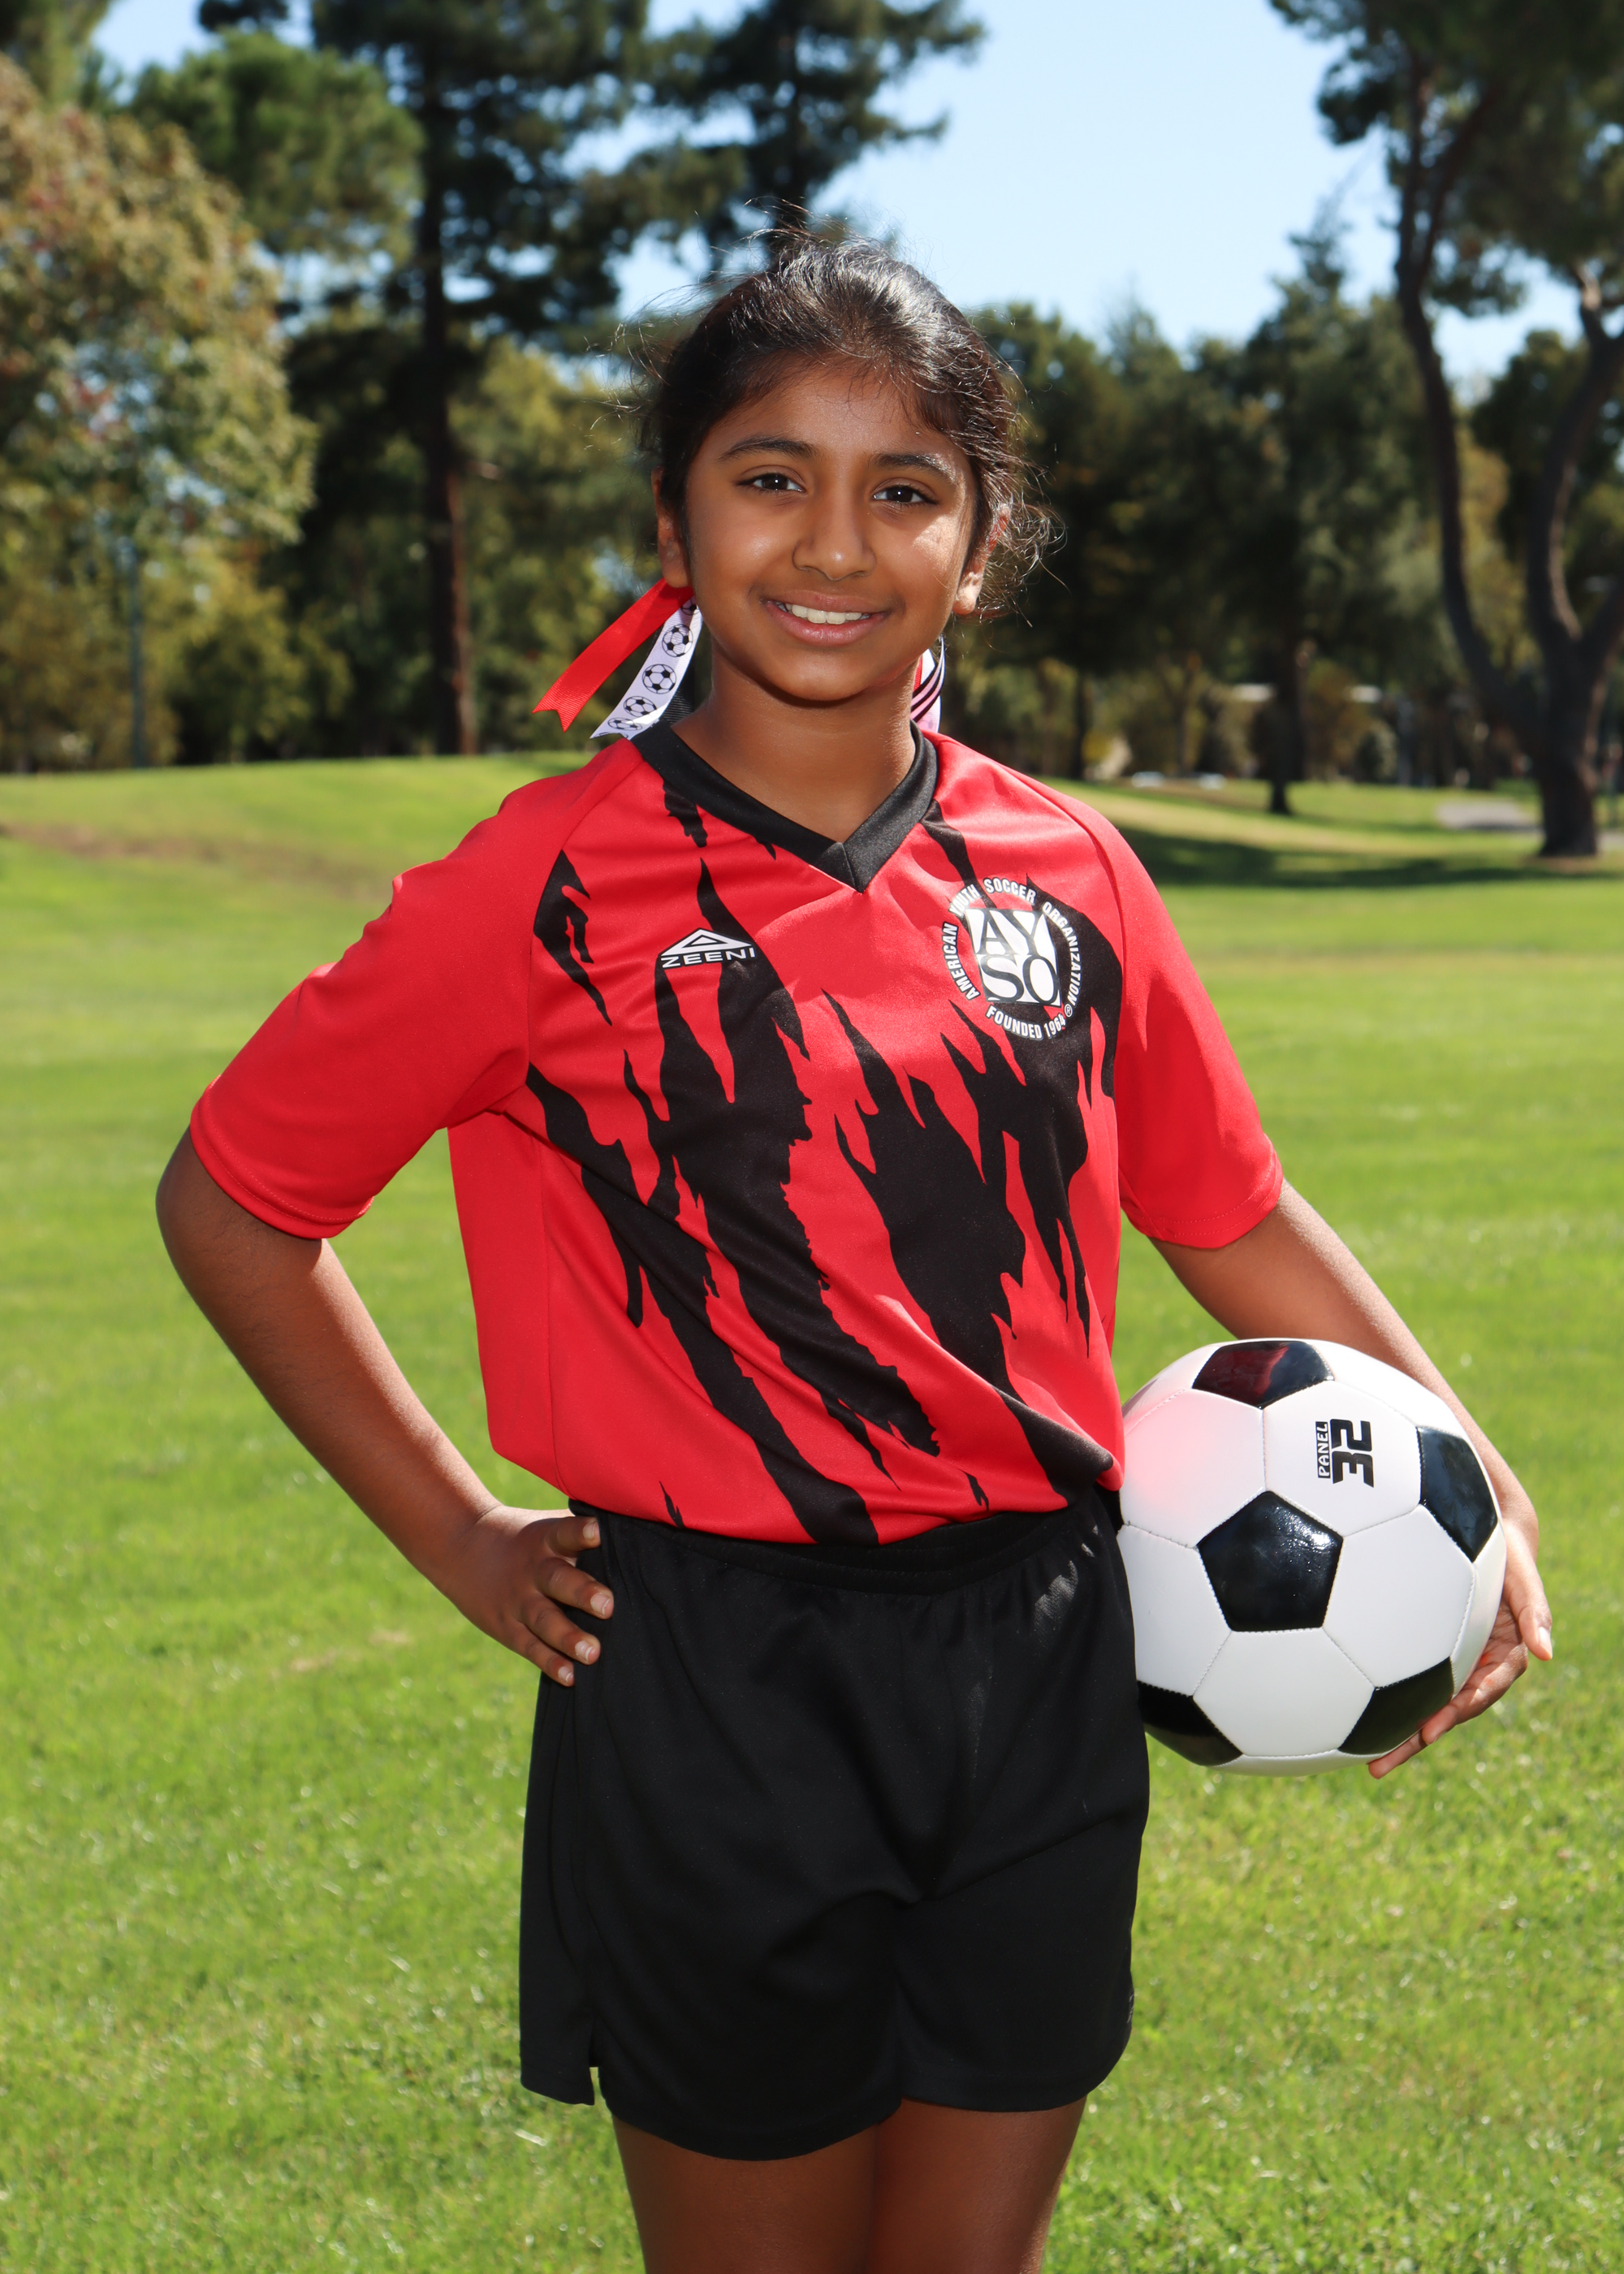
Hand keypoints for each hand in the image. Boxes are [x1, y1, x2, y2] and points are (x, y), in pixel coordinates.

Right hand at [427, 1506, 611, 1686]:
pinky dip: (550, 1662)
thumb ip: (584, 1532)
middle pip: (557, 1580)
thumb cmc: (527, 1538)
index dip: (581, 1531)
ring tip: (593, 1652)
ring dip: (568, 1637)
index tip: (598, 1531)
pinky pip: (530, 1647)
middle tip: (607, 1605)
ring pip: (544, 1619)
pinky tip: (570, 1676)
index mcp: (546, 1538)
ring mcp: (517, 1600)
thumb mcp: (547, 1525)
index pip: (565, 1532)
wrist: (463, 1546)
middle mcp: (533, 1569)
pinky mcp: (507, 1627)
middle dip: (582, 1592)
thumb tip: (637, 1525)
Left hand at [1368, 1475, 1551, 1776]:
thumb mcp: (1522, 1572)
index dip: (1459, 1710)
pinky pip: (1409, 1680)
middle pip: (1450, 1709)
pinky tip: (1355, 1719)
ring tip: (1368, 1762)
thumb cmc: (1504, 1547)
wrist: (1480, 1529)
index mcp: (1503, 1652)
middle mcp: (1476, 1663)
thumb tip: (1548, 1653)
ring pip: (1427, 1702)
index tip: (1431, 1729)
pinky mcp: (1428, 1652)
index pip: (1483, 1690)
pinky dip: (1388, 1701)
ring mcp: (1453, 1660)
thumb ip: (1535, 1607)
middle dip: (1417, 1738)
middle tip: (1380, 1764)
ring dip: (1401, 1733)